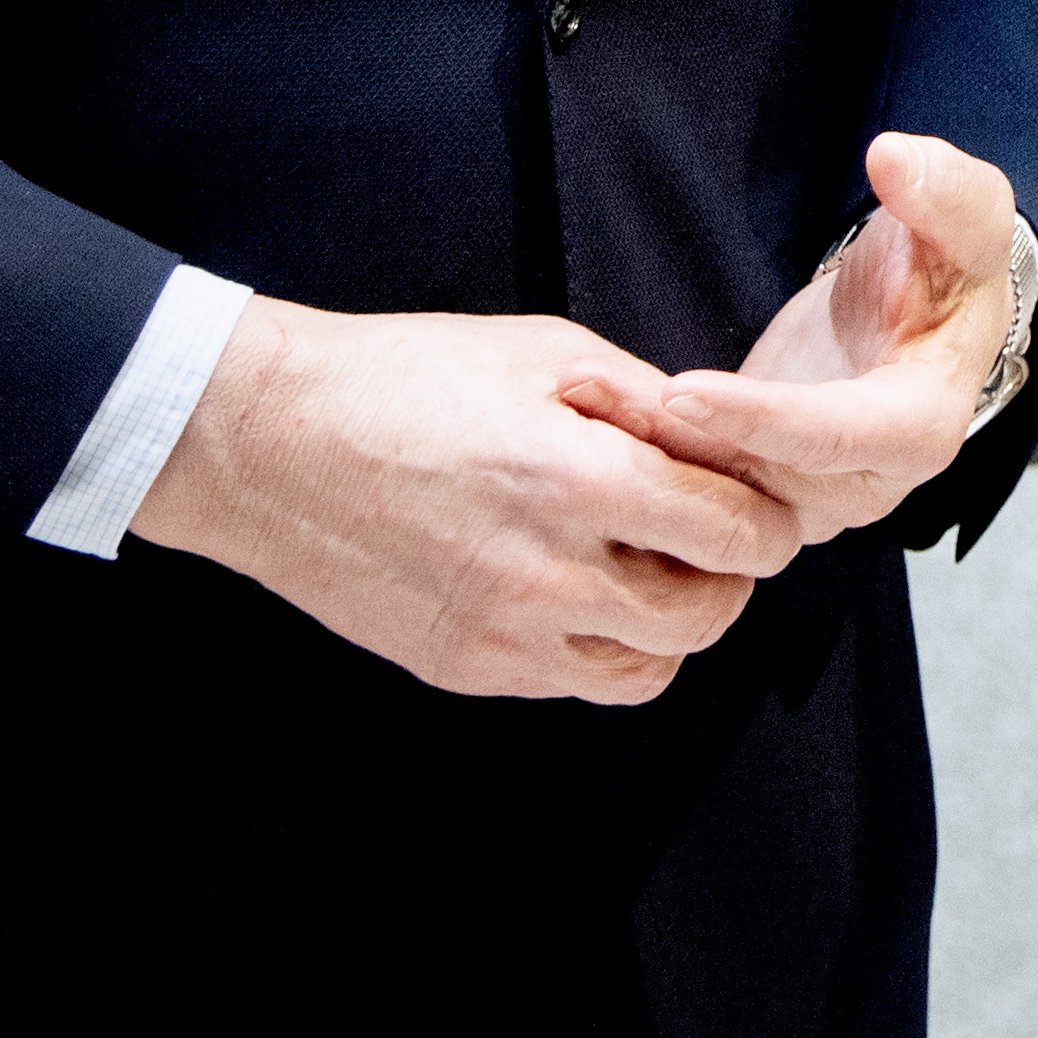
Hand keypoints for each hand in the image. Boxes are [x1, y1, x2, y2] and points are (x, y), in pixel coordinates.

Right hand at [126, 293, 800, 701]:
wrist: (270, 444)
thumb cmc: (406, 378)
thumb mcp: (548, 353)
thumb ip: (650, 407)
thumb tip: (723, 447)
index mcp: (580, 482)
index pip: (742, 534)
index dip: (767, 513)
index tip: (758, 495)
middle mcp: (550, 576)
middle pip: (709, 613)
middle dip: (729, 571)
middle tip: (709, 529)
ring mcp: (505, 636)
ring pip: (651, 667)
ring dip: (670, 620)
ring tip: (644, 562)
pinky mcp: (466, 669)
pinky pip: (578, 685)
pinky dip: (604, 648)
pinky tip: (583, 590)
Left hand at [593, 129, 1026, 543]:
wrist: (928, 306)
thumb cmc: (951, 266)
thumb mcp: (969, 215)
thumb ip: (942, 189)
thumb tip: (894, 157)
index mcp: (922, 427)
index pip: (836, 439)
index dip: (761, 420)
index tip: (683, 389)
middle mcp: (867, 481)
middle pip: (761, 479)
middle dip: (674, 439)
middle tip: (592, 389)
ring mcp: (813, 491)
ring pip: (719, 490)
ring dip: (646, 443)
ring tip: (578, 388)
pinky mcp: (767, 478)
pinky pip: (704, 477)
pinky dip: (649, 443)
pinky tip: (593, 399)